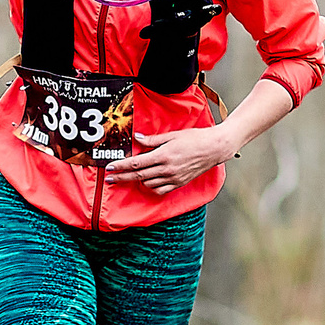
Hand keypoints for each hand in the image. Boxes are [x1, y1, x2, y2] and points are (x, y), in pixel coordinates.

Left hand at [106, 125, 236, 193]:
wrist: (214, 148)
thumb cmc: (195, 138)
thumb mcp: (172, 135)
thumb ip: (152, 140)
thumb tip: (137, 139)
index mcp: (163, 155)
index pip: (136, 163)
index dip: (121, 166)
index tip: (110, 167)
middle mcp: (167, 169)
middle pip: (138, 176)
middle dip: (121, 177)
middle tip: (109, 178)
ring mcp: (173, 178)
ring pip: (148, 183)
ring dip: (137, 180)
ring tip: (130, 175)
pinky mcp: (179, 183)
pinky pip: (160, 190)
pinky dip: (151, 187)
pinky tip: (147, 182)